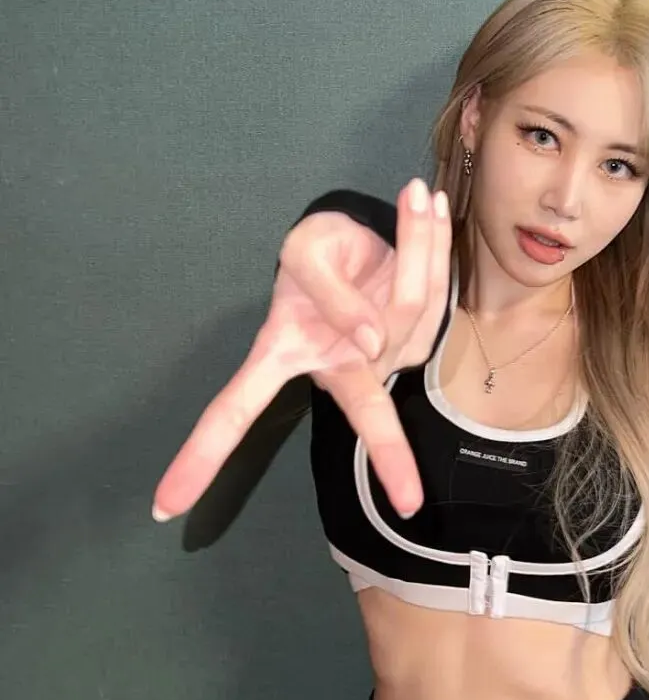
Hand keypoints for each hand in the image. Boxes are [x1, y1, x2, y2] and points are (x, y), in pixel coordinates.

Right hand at [152, 177, 450, 521]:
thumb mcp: (307, 253)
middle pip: (364, 412)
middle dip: (390, 453)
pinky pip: (433, 289)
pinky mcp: (418, 336)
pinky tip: (428, 203)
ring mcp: (383, 356)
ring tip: (417, 192)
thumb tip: (375, 343)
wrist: (359, 230)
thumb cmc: (319, 252)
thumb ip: (334, 295)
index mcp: (283, 353)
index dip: (201, 456)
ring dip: (417, 246)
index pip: (233, 411)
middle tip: (409, 502)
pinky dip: (432, 242)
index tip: (165, 507)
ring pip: (411, 307)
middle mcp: (337, 366)